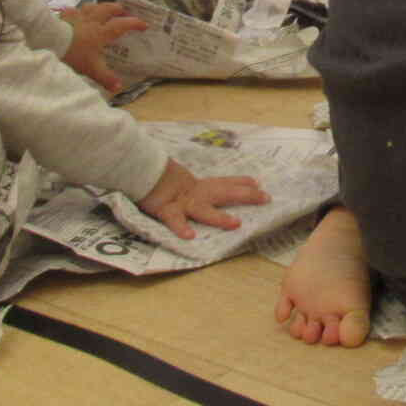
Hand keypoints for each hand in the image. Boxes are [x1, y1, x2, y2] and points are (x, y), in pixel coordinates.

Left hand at [61, 2, 144, 93]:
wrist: (49, 43)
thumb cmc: (73, 54)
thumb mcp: (91, 69)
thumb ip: (105, 78)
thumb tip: (119, 87)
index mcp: (102, 32)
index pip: (122, 25)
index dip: (135, 23)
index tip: (144, 25)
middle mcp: (92, 21)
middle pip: (108, 9)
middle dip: (118, 9)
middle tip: (124, 11)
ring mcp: (77, 17)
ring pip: (92, 6)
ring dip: (100, 6)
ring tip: (103, 9)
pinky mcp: (64, 17)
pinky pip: (73, 10)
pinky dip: (77, 11)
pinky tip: (76, 12)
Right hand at [137, 159, 269, 238]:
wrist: (139, 170)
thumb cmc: (158, 176)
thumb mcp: (180, 179)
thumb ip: (193, 184)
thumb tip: (204, 187)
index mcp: (199, 186)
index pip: (224, 182)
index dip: (242, 182)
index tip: (260, 183)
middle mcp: (195, 193)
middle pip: (224, 193)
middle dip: (246, 196)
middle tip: (266, 198)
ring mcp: (182, 202)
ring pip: (204, 210)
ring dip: (220, 217)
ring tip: (236, 224)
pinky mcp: (166, 209)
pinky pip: (175, 221)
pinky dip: (181, 227)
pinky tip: (190, 236)